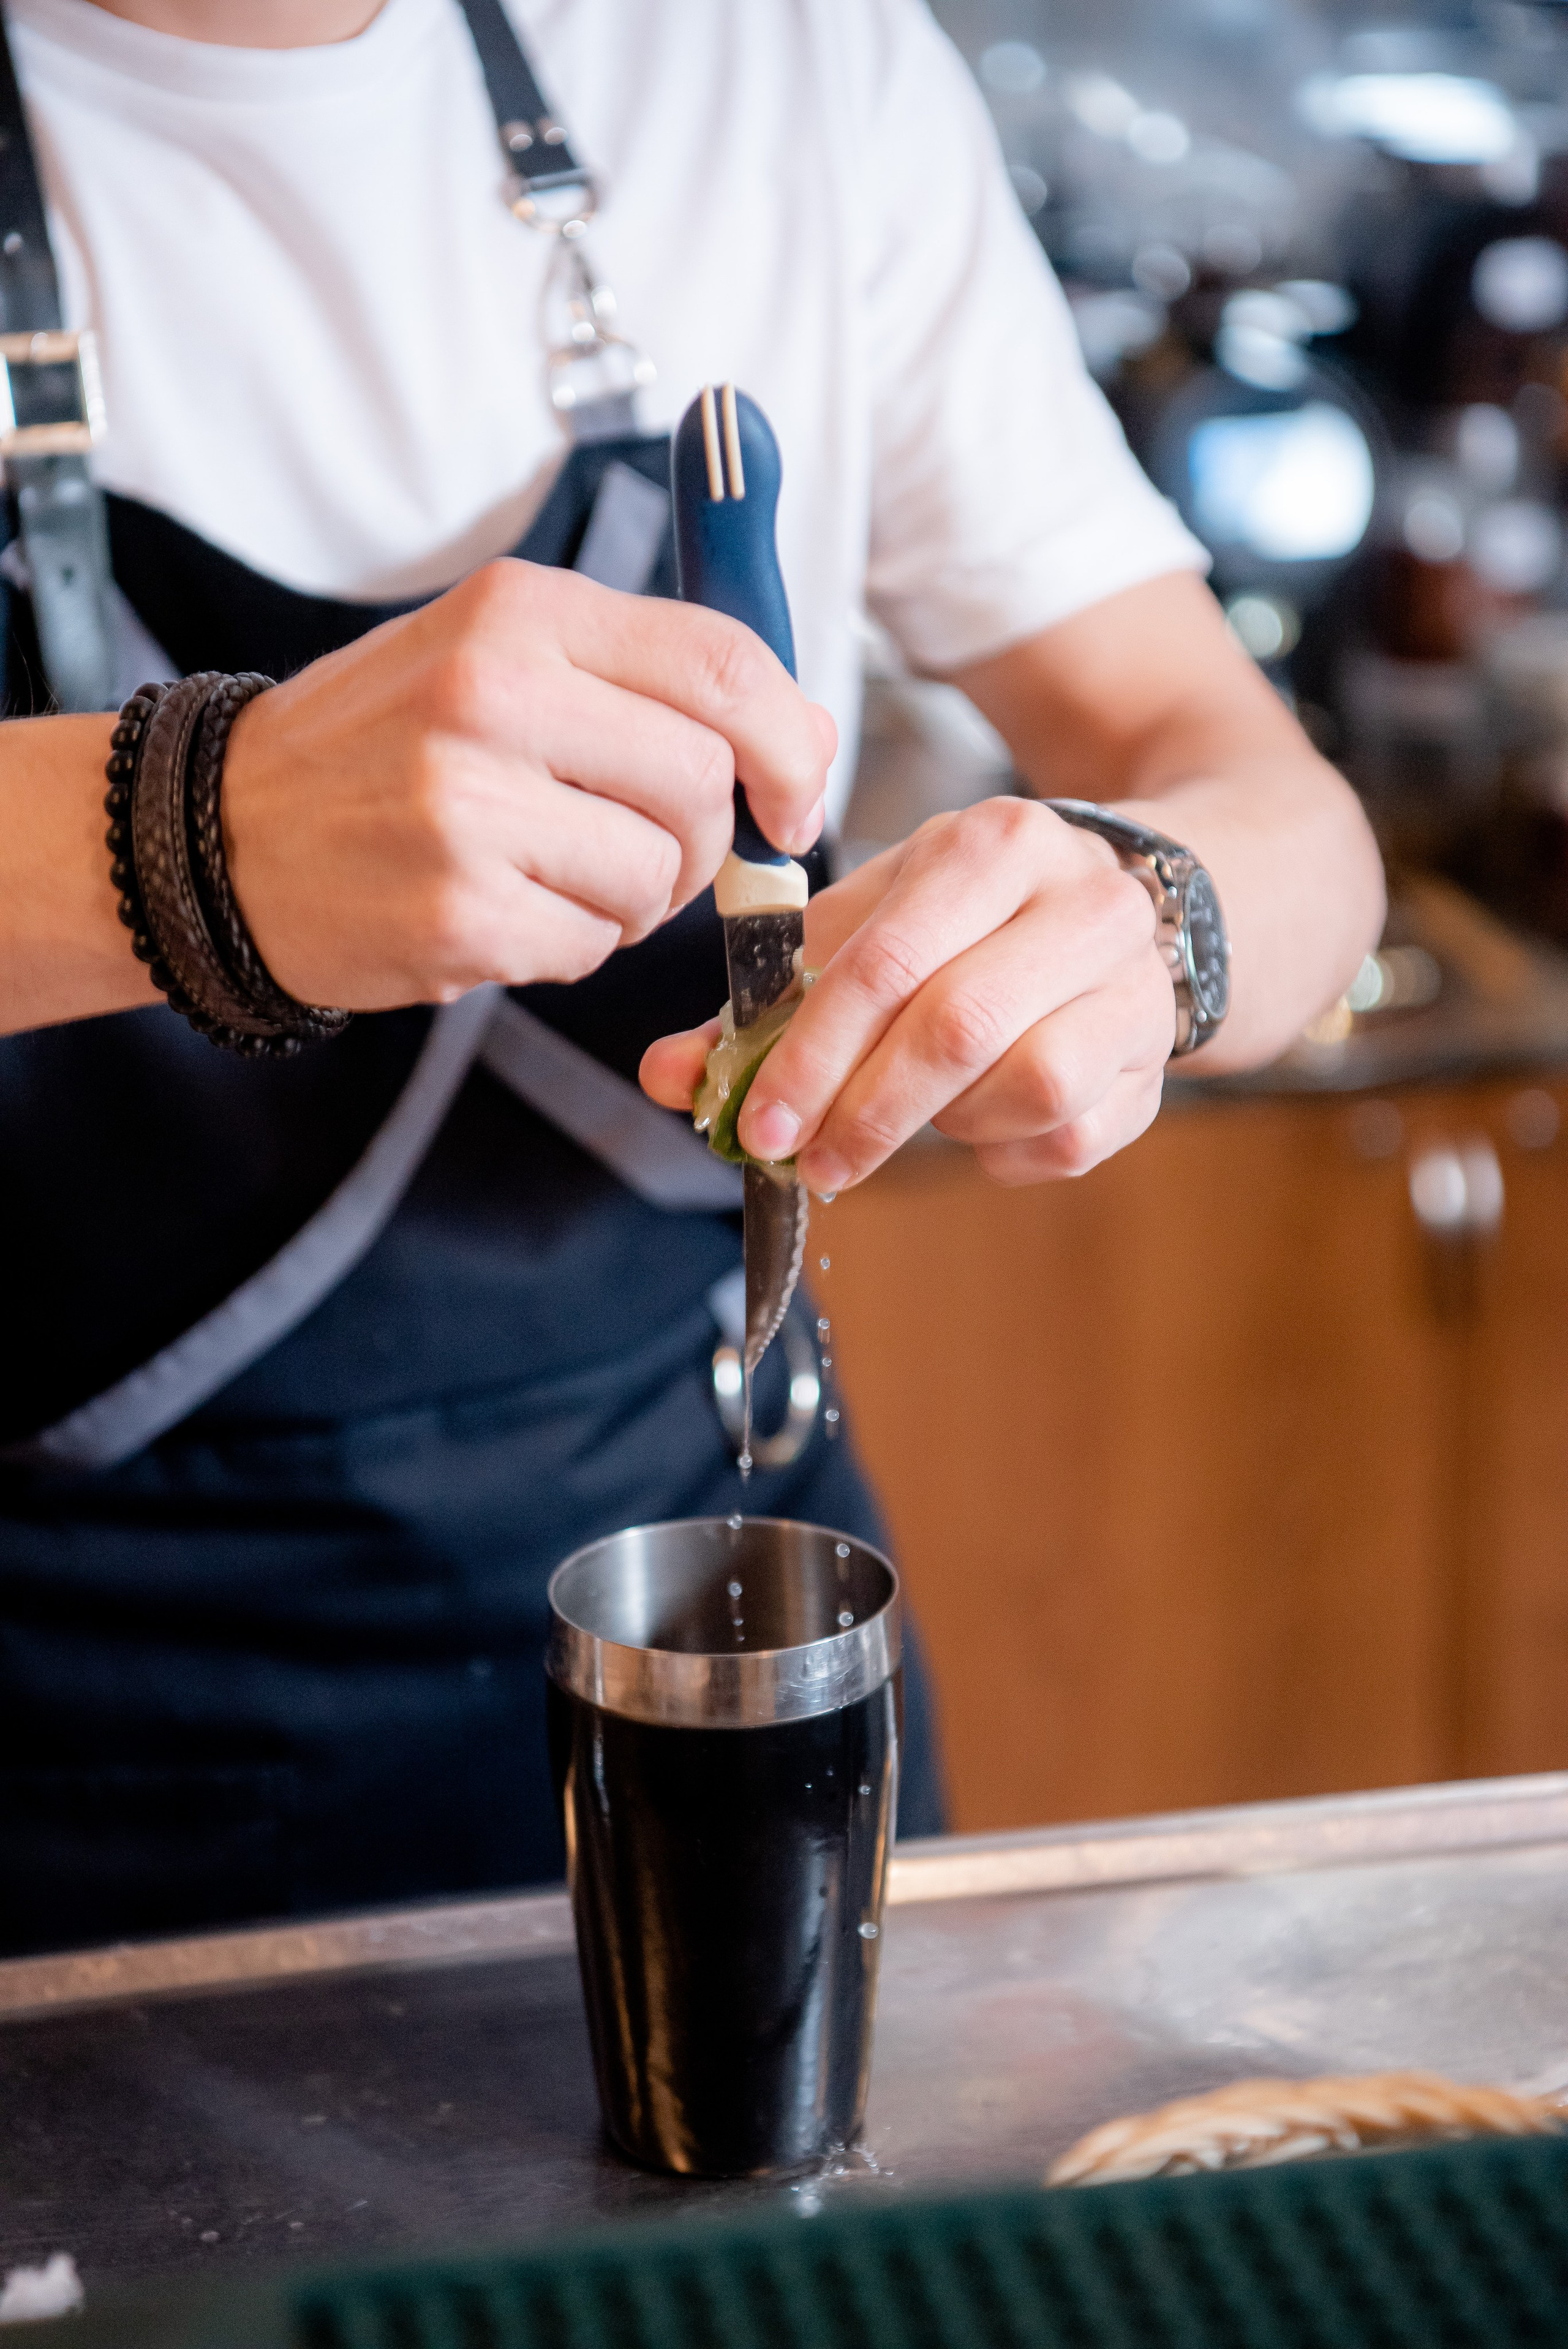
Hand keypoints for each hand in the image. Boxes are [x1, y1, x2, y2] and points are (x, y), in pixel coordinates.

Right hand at [222, 559, 834, 1008]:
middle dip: (706, 836)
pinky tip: (506, 913)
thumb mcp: (498, 656)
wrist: (220, 834)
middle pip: (706, 780)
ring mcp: (469, 808)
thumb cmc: (383, 747)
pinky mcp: (459, 912)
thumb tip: (805, 732)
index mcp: (520, 613)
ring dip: (637, 899)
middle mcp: (494, 695)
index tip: (793, 793)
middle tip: (646, 846)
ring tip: (555, 876)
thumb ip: (647, 678)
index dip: (790, 740)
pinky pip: (593, 945)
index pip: (724, 664)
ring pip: (660, 874)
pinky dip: (573, 944)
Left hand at [640, 797, 1174, 1188]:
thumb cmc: (965, 921)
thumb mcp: (865, 927)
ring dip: (944, 1124)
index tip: (760, 1125)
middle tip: (808, 1158)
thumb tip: (668, 1075)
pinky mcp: (1158, 1054)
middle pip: (960, 1028)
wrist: (1113, 907)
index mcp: (995, 843)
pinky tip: (974, 1125)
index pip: (887, 963)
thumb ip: (763, 1002)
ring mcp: (1136, 979)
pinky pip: (1070, 1135)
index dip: (812, 1056)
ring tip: (902, 1119)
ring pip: (1031, 1086)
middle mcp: (1083, 900)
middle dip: (866, 1110)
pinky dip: (1002, 1150)